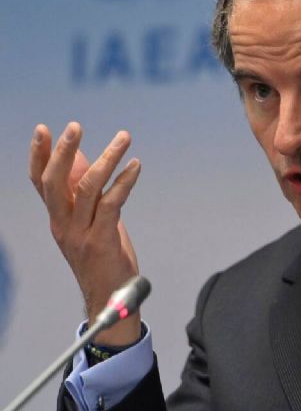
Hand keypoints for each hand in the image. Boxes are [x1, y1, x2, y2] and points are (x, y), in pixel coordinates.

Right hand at [29, 122, 142, 345]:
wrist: (109, 299)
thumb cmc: (102, 256)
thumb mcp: (90, 221)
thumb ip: (85, 193)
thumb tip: (83, 159)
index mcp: (57, 219)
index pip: (40, 182)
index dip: (39, 155)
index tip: (43, 129)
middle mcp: (63, 225)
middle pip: (55, 182)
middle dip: (62, 151)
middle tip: (74, 126)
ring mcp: (80, 234)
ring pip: (87, 188)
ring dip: (107, 158)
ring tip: (123, 137)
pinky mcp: (101, 241)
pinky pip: (112, 204)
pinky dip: (124, 181)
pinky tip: (135, 166)